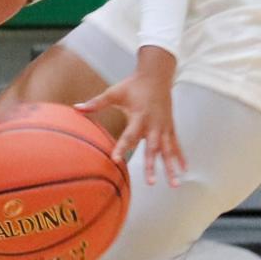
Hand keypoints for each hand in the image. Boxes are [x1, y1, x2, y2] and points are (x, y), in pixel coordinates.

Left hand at [78, 46, 183, 186]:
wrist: (156, 75)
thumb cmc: (133, 85)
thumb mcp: (114, 92)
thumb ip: (96, 103)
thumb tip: (76, 108)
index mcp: (139, 116)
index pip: (129, 135)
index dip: (122, 147)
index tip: (115, 160)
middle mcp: (154, 124)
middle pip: (152, 148)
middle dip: (151, 166)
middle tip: (150, 182)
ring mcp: (164, 127)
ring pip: (168, 150)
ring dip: (170, 167)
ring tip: (174, 184)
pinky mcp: (170, 127)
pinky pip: (176, 145)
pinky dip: (180, 157)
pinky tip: (184, 170)